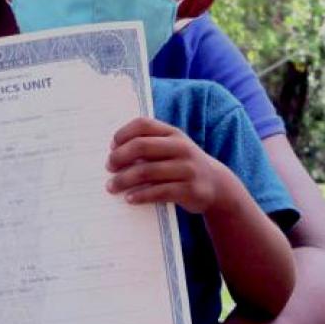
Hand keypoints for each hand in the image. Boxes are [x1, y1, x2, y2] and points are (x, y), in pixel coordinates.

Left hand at [105, 117, 231, 215]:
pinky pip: (159, 192)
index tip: (111, 147)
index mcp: (173, 133)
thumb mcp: (171, 149)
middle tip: (108, 167)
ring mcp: (187, 168)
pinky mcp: (190, 190)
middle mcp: (181, 148)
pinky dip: (141, 195)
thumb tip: (113, 152)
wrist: (216, 185)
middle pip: (141, 146)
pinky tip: (129, 198)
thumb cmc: (182, 165)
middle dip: (120, 157)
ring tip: (111, 186)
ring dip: (124, 180)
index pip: (143, 124)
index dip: (123, 134)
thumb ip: (149, 145)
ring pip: (147, 171)